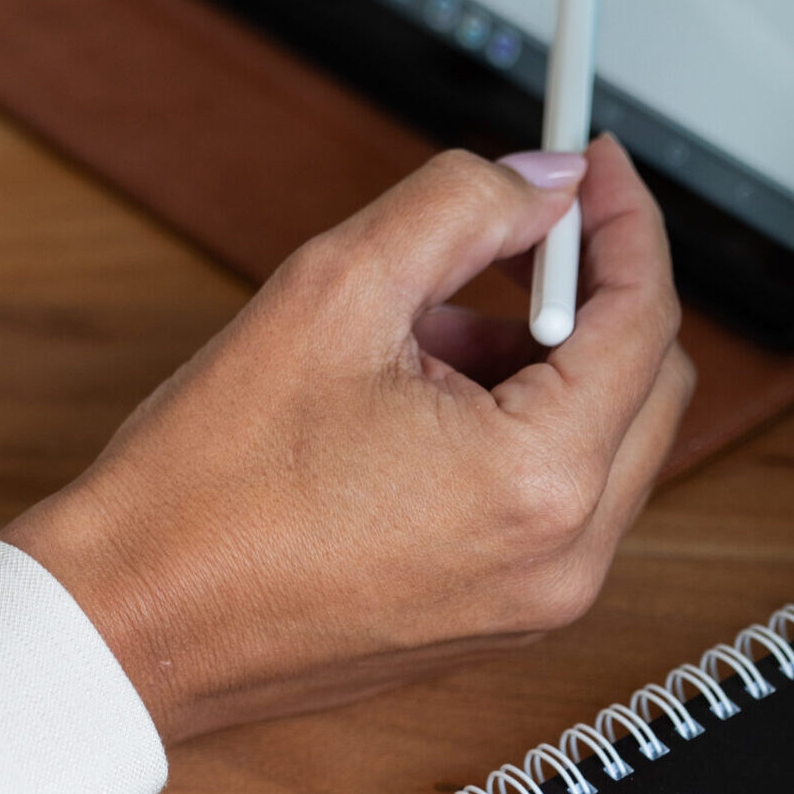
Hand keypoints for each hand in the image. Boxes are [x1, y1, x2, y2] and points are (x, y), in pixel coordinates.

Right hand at [1, 137, 693, 740]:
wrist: (139, 624)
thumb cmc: (209, 490)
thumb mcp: (331, 294)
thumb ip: (458, 209)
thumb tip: (547, 182)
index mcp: (539, 481)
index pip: (646, 321)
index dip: (625, 223)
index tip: (595, 168)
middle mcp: (566, 560)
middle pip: (654, 386)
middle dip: (589, 298)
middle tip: (509, 242)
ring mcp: (542, 602)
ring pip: (610, 445)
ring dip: (550, 368)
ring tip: (423, 342)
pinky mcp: (508, 619)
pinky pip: (562, 503)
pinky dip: (524, 434)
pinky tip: (422, 408)